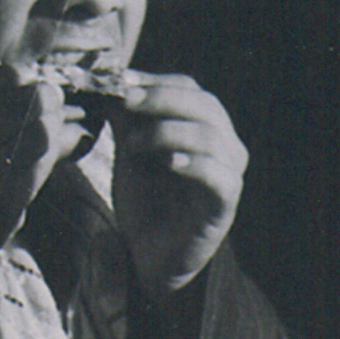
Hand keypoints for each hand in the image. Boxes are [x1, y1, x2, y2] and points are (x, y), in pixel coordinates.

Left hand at [111, 72, 246, 297]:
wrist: (149, 257)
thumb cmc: (146, 203)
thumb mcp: (129, 155)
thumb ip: (126, 122)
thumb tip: (110, 85)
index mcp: (203, 128)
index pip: (190, 88)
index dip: (156, 81)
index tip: (120, 81)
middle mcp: (224, 146)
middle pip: (205, 105)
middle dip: (162, 99)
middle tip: (126, 101)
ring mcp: (229, 175)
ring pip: (212, 137)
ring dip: (168, 132)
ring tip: (134, 145)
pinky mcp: (224, 206)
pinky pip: (219, 177)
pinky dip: (194, 165)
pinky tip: (168, 163)